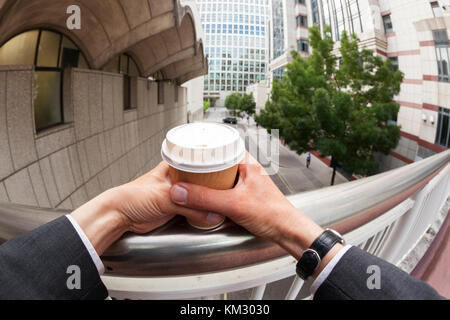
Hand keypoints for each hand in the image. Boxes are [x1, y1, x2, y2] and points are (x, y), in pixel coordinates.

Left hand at [71, 162, 214, 254]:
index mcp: (172, 167)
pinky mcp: (175, 209)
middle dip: (212, 186)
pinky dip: (200, 211)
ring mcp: (176, 195)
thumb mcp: (164, 197)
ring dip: (206, 200)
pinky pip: (192, 209)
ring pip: (197, 196)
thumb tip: (210, 213)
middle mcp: (175, 180)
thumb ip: (189, 206)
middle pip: (200, 181)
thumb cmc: (131, 197)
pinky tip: (209, 211)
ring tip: (221, 200)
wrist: (119, 217)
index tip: (226, 171)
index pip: (197, 162)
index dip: (212, 165)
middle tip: (227, 188)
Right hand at [169, 153, 325, 258]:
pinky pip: (221, 188)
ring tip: (188, 181)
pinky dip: (211, 191)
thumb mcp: (233, 204)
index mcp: (246, 162)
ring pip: (218, 176)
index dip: (202, 148)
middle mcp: (245, 168)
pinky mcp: (242, 195)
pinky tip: (203, 197)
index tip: (185, 152)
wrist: (286, 231)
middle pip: (216, 161)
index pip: (220, 145)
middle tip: (183, 168)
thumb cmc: (272, 213)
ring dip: (205, 180)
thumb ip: (206, 198)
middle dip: (199, 165)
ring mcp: (243, 182)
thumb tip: (181, 191)